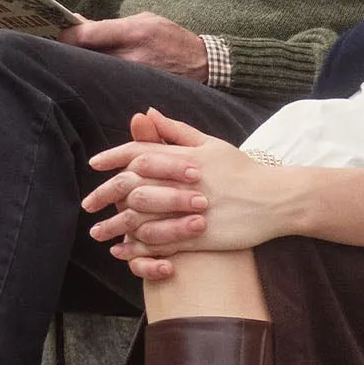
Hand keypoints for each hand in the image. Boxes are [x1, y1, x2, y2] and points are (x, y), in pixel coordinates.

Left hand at [66, 12, 207, 81]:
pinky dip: (97, 82)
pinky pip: (108, 87)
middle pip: (86, 57)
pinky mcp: (135, 92)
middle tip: (57, 50)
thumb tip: (79, 23)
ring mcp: (133, 77)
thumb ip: (111, 25)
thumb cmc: (171, 38)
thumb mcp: (144, 20)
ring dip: (82, 69)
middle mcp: (130, 56)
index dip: (65, 35)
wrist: (202, 64)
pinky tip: (91, 80)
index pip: (86, 35)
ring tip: (72, 65)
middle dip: (70, 53)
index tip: (55, 34)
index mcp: (132, 32)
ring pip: (95, 74)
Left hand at [83, 109, 289, 278]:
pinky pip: (160, 243)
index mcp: (183, 157)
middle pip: (132, 187)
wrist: (275, 199)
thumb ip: (176, 131)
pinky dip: (139, 248)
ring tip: (99, 233)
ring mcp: (188, 211)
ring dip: (116, 227)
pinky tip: (125, 251)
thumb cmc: (243, 170)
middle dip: (105, 196)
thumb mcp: (210, 143)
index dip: (112, 158)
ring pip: (141, 218)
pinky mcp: (198, 236)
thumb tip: (147, 113)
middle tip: (88, 205)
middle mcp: (182, 183)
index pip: (138, 153)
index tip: (94, 165)